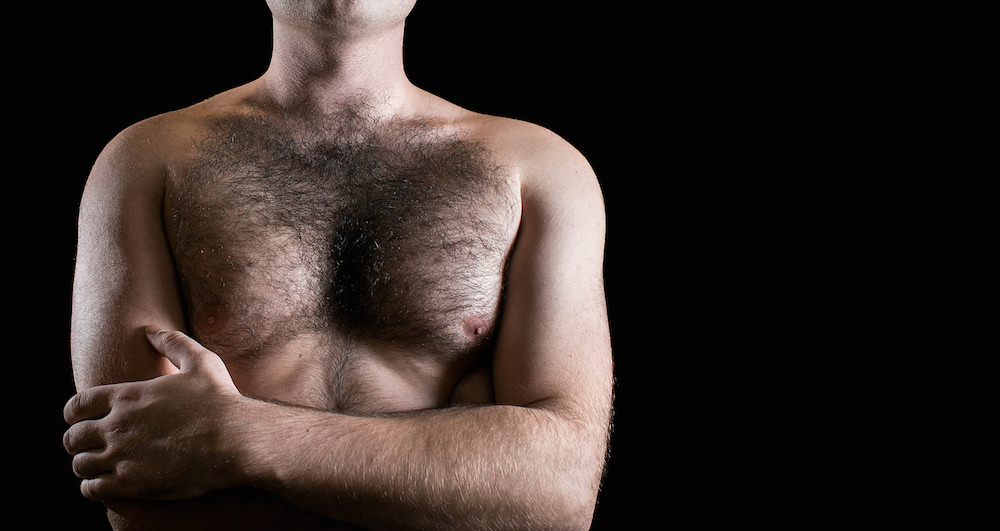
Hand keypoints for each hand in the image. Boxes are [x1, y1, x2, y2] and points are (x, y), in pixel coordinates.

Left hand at [63, 328, 244, 500]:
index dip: (73, 412)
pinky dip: (93, 487)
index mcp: (127, 397)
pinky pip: (93, 489)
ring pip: (81, 465)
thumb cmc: (220, 400)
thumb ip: (173, 343)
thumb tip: (151, 330)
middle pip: (73, 437)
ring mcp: (123, 456)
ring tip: (96, 466)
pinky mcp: (132, 483)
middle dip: (76, 440)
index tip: (78, 418)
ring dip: (85, 465)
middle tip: (87, 444)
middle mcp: (118, 426)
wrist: (235, 440)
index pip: (77, 405)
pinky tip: (105, 484)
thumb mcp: (200, 362)